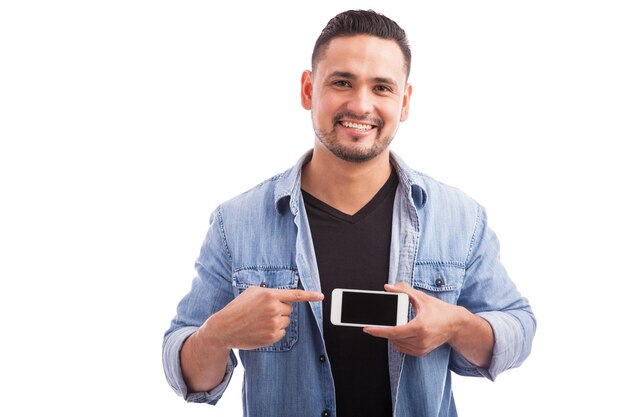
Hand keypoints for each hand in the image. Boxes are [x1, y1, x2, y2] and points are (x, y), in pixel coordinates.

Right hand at [202, 286, 323, 349]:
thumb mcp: (252, 292)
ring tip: (260, 321)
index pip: (295, 295)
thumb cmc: (238, 308)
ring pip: (286, 321)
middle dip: (280, 310)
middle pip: (289, 309)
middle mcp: (274, 309)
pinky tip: (261, 330)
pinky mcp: (272, 337)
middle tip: (263, 312)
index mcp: (269, 295)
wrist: (224, 328)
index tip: (321, 296)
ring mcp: (273, 324)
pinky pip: (282, 333)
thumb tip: (282, 296)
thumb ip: (269, 291)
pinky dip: (274, 332)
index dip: (310, 295)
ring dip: (277, 321)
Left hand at [363, 283, 462, 356]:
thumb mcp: (421, 298)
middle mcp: (420, 340)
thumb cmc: (439, 310)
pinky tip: (401, 332)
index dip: (378, 331)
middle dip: (384, 330)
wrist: (456, 325)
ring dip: (391, 336)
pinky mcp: (422, 352)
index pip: (393, 331)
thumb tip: (388, 287)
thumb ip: (404, 290)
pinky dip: (398, 341)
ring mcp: (421, 348)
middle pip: (393, 338)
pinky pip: (403, 348)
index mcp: (420, 327)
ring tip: (395, 325)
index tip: (367, 328)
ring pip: (396, 344)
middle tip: (379, 321)